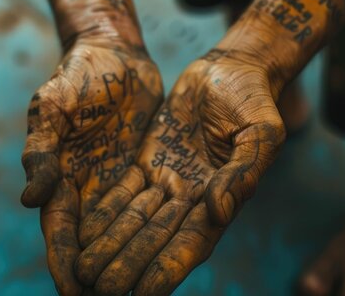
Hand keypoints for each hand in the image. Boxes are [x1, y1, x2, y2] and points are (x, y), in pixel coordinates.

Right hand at [21, 38, 162, 294]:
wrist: (114, 55)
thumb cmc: (75, 76)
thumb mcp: (52, 108)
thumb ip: (41, 151)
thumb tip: (31, 199)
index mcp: (59, 180)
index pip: (60, 234)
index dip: (64, 265)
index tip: (73, 294)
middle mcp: (86, 191)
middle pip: (93, 244)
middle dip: (101, 275)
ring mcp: (114, 184)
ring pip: (124, 234)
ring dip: (132, 262)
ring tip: (144, 293)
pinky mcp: (142, 173)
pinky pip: (150, 209)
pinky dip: (156, 233)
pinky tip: (169, 253)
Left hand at [75, 48, 285, 295]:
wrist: (230, 70)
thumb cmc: (254, 99)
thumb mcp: (260, 132)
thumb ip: (242, 173)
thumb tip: (217, 210)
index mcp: (223, 198)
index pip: (191, 243)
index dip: (168, 268)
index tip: (145, 295)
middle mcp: (192, 198)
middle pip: (156, 239)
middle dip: (129, 264)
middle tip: (101, 290)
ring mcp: (168, 180)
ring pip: (134, 219)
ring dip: (110, 245)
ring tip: (85, 270)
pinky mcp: (148, 161)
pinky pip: (123, 191)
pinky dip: (105, 212)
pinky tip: (84, 232)